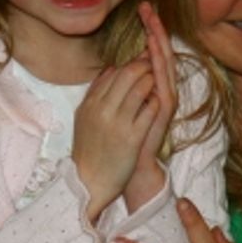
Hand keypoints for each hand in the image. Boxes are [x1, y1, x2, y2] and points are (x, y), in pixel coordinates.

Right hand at [72, 54, 158, 219]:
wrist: (89, 181)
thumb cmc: (89, 149)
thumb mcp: (84, 116)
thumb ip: (96, 91)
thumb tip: (111, 68)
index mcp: (91, 103)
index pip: (114, 71)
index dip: (131, 63)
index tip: (142, 60)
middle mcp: (102, 109)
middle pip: (128, 74)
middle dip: (144, 66)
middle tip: (153, 66)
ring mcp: (118, 123)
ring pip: (140, 88)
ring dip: (152, 81)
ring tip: (157, 83)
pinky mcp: (132, 138)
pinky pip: (149, 111)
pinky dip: (155, 102)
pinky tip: (157, 102)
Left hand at [123, 3, 176, 210]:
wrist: (129, 165)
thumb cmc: (121, 138)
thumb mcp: (116, 104)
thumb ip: (120, 85)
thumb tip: (116, 66)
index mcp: (149, 85)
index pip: (150, 51)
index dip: (148, 30)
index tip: (141, 8)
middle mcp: (160, 88)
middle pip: (160, 51)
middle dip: (154, 28)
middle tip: (148, 6)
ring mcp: (164, 99)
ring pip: (164, 63)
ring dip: (159, 42)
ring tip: (153, 21)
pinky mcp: (164, 111)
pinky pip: (164, 83)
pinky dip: (160, 67)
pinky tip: (154, 52)